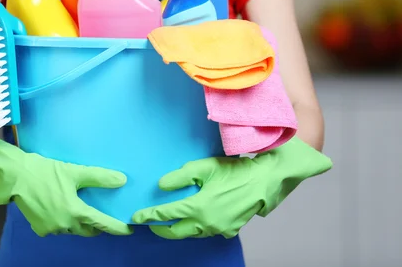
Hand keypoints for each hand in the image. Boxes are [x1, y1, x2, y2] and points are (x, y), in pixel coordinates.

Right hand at [0, 122, 131, 237]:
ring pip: (72, 229)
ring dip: (78, 222)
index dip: (116, 227)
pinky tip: (60, 209)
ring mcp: (51, 229)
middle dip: (96, 225)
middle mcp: (65, 225)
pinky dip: (62, 221)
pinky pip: (57, 228)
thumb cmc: (46, 172)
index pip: (102, 223)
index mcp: (75, 212)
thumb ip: (99, 177)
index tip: (128, 229)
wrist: (15, 177)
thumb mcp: (74, 171)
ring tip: (79, 209)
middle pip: (87, 230)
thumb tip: (122, 180)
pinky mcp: (39, 228)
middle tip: (101, 215)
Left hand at [132, 137, 331, 238]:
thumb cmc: (234, 171)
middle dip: (161, 229)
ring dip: (179, 229)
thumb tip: (161, 186)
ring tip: (170, 222)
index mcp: (198, 207)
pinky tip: (194, 219)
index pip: (166, 214)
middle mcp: (207, 223)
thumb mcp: (203, 167)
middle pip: (177, 232)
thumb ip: (179, 178)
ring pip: (192, 234)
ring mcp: (219, 229)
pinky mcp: (230, 229)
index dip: (149, 216)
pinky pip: (207, 231)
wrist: (265, 180)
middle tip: (150, 224)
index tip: (136, 217)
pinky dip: (197, 227)